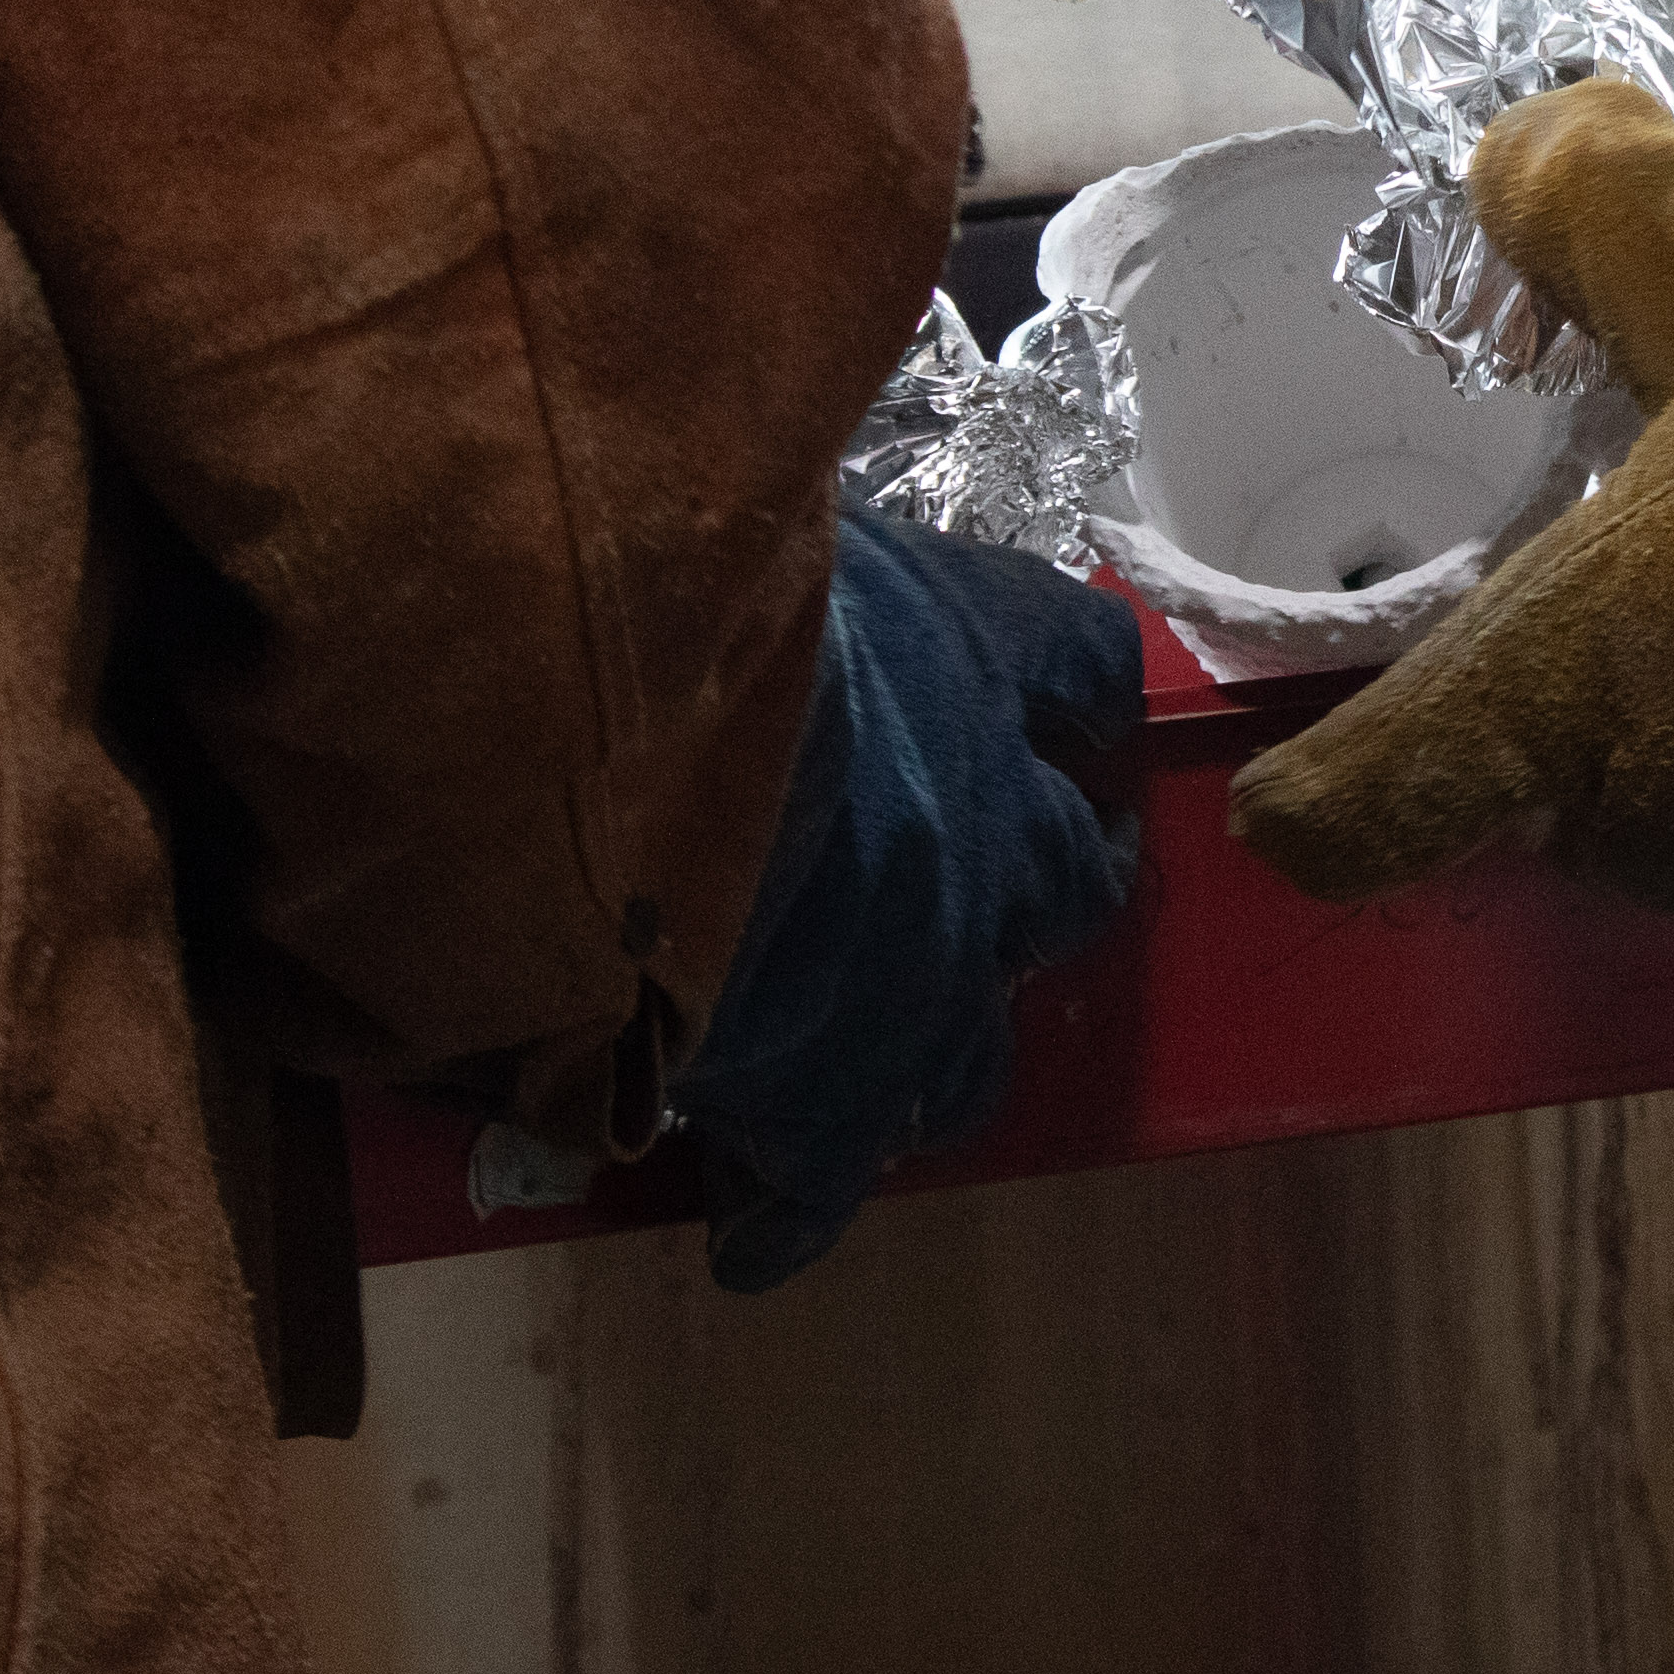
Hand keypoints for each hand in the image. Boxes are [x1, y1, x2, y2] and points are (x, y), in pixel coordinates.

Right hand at [666, 511, 1149, 1289]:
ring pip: (974, 1053)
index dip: (1071, 694)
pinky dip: (791, 1208)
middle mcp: (985, 822)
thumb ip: (763, 512)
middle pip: (1066, 880)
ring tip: (894, 1073)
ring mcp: (922, 976)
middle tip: (1029, 901)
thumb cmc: (664, 580)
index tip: (1068, 715)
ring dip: (936, 1056)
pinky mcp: (824, 1097)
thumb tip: (722, 438)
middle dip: (1050, 892)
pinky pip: (820, 1182)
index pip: (1077, 662)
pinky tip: (760, 1234)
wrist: (596, 747)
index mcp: (970, 659)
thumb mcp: (742, 497)